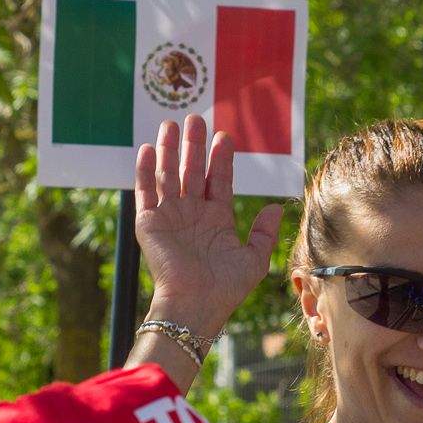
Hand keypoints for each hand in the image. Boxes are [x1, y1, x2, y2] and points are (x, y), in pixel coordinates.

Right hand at [134, 116, 283, 334]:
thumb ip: (265, 232)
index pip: (218, 180)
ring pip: (168, 175)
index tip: (224, 135)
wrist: (195, 305)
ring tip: (171, 123)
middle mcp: (192, 215)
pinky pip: (145, 192)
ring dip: (169, 149)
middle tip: (196, 118)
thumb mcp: (254, 259)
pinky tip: (148, 148)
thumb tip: (277, 206)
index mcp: (216, 220)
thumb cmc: (225, 288)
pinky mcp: (149, 223)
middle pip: (192, 171)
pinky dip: (145, 170)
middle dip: (194, 145)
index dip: (220, 158)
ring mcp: (170, 217)